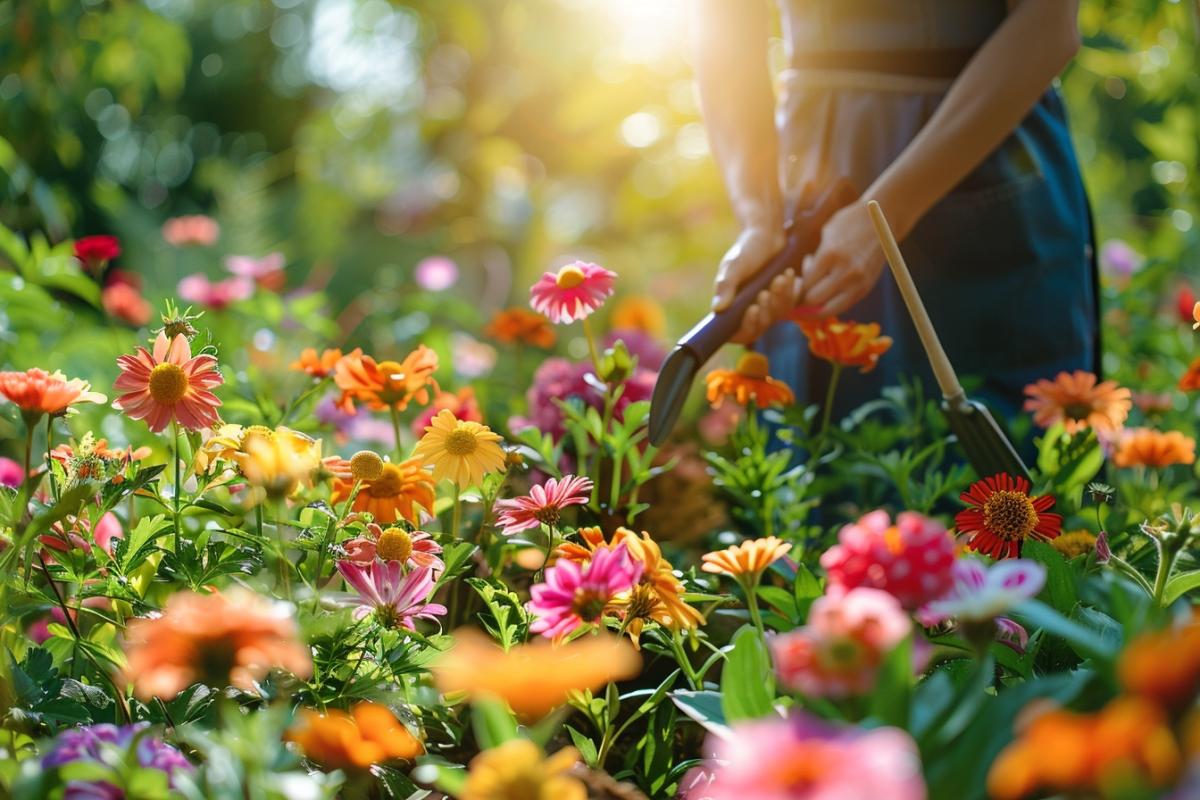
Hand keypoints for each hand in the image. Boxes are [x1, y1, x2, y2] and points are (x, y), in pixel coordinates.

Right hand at [711, 225, 797, 344]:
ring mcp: (767, 306)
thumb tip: (717, 309)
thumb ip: (726, 286)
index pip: (738, 334)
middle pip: (761, 326)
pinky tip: (789, 275)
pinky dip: (791, 291)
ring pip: (777, 315)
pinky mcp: (782, 299)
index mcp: (732, 308)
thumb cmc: (745, 250)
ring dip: (780, 298)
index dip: (746, 327)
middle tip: (766, 291)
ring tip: (779, 277)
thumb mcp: (733, 266)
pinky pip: (790, 303)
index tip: (752, 309)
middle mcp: (748, 311)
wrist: (765, 235)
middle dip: (766, 309)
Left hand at [798, 200, 885, 316]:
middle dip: (804, 299)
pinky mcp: (866, 288)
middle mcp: (845, 272)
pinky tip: (828, 291)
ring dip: (817, 308)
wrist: (884, 220)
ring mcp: (858, 282)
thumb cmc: (849, 223)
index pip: (805, 285)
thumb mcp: (827, 234)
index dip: (796, 287)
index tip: (795, 282)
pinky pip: (843, 306)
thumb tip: (801, 284)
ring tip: (812, 297)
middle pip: (814, 301)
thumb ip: (815, 260)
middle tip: (802, 291)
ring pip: (829, 310)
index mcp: (830, 255)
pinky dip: (832, 304)